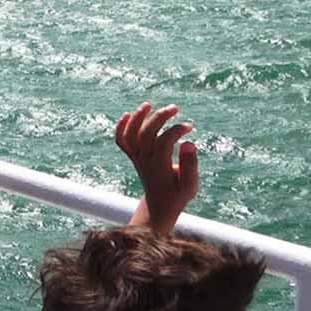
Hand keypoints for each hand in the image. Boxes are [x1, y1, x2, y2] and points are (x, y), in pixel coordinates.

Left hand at [115, 102, 197, 228]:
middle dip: (159, 117)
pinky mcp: (134, 157)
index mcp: (159, 166)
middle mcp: (144, 160)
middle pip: (146, 134)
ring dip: (136, 118)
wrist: (159, 206)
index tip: (189, 127)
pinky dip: (120, 128)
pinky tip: (127, 115)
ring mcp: (137, 158)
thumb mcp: (190, 185)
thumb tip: (189, 142)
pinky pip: (121, 142)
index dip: (175, 131)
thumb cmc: (177, 195)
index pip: (163, 142)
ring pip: (130, 135)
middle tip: (175, 108)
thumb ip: (190, 165)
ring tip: (148, 104)